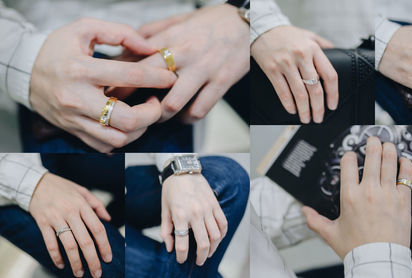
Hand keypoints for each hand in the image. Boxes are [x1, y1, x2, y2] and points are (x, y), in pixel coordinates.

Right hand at [29, 173, 111, 277]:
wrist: (35, 182)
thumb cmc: (62, 187)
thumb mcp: (82, 191)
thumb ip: (97, 204)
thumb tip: (108, 219)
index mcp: (83, 205)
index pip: (97, 229)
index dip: (104, 245)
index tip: (108, 258)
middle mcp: (71, 212)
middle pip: (85, 240)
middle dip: (92, 259)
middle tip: (97, 273)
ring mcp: (56, 218)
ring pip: (68, 245)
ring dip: (76, 262)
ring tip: (80, 274)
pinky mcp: (42, 223)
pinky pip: (50, 243)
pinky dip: (56, 256)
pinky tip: (61, 265)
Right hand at [30, 18, 176, 151]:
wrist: (25, 73)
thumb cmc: (58, 50)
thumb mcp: (84, 29)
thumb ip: (120, 33)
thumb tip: (150, 48)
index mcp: (81, 70)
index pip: (129, 76)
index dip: (156, 78)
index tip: (170, 77)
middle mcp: (77, 99)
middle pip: (127, 119)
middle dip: (152, 112)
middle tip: (156, 101)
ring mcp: (75, 120)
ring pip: (119, 139)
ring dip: (141, 129)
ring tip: (144, 113)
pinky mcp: (75, 132)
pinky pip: (106, 146)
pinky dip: (124, 138)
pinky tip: (129, 124)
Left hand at [111, 4, 248, 122]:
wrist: (246, 24)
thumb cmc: (211, 23)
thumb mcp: (178, 20)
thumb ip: (152, 33)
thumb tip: (127, 48)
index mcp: (171, 37)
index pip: (136, 59)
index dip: (118, 76)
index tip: (110, 89)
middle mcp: (185, 53)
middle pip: (148, 80)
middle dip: (132, 98)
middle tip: (124, 108)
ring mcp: (203, 70)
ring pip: (173, 102)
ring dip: (161, 114)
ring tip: (156, 115)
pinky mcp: (220, 83)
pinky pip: (199, 110)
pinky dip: (187, 118)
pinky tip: (183, 116)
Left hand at [161, 174, 226, 265]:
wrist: (183, 171)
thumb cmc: (171, 191)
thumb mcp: (164, 211)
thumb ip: (166, 231)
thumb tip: (170, 248)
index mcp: (180, 216)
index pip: (182, 244)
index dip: (181, 256)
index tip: (181, 260)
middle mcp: (196, 213)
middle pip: (203, 243)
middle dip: (201, 257)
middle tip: (199, 261)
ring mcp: (207, 209)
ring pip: (216, 236)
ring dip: (213, 248)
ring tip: (208, 252)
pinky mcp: (215, 205)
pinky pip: (223, 223)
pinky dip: (222, 234)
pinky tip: (217, 239)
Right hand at [251, 26, 337, 123]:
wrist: (262, 28)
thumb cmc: (286, 34)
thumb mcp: (309, 35)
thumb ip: (324, 45)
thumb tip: (338, 54)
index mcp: (313, 50)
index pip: (329, 76)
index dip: (333, 94)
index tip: (332, 105)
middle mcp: (301, 57)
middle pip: (315, 89)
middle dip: (318, 108)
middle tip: (318, 117)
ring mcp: (286, 64)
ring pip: (299, 94)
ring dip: (304, 110)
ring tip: (306, 118)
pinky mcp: (272, 69)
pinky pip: (282, 92)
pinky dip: (288, 104)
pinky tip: (292, 110)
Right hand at [302, 137, 411, 258]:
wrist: (378, 261)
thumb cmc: (357, 249)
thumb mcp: (331, 233)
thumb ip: (315, 220)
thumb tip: (305, 212)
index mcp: (350, 196)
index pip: (349, 165)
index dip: (350, 156)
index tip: (351, 156)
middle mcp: (369, 191)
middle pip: (372, 158)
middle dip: (372, 144)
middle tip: (373, 139)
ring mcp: (387, 194)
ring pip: (390, 163)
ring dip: (388, 150)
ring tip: (387, 144)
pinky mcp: (402, 201)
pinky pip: (406, 178)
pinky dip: (406, 166)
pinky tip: (404, 160)